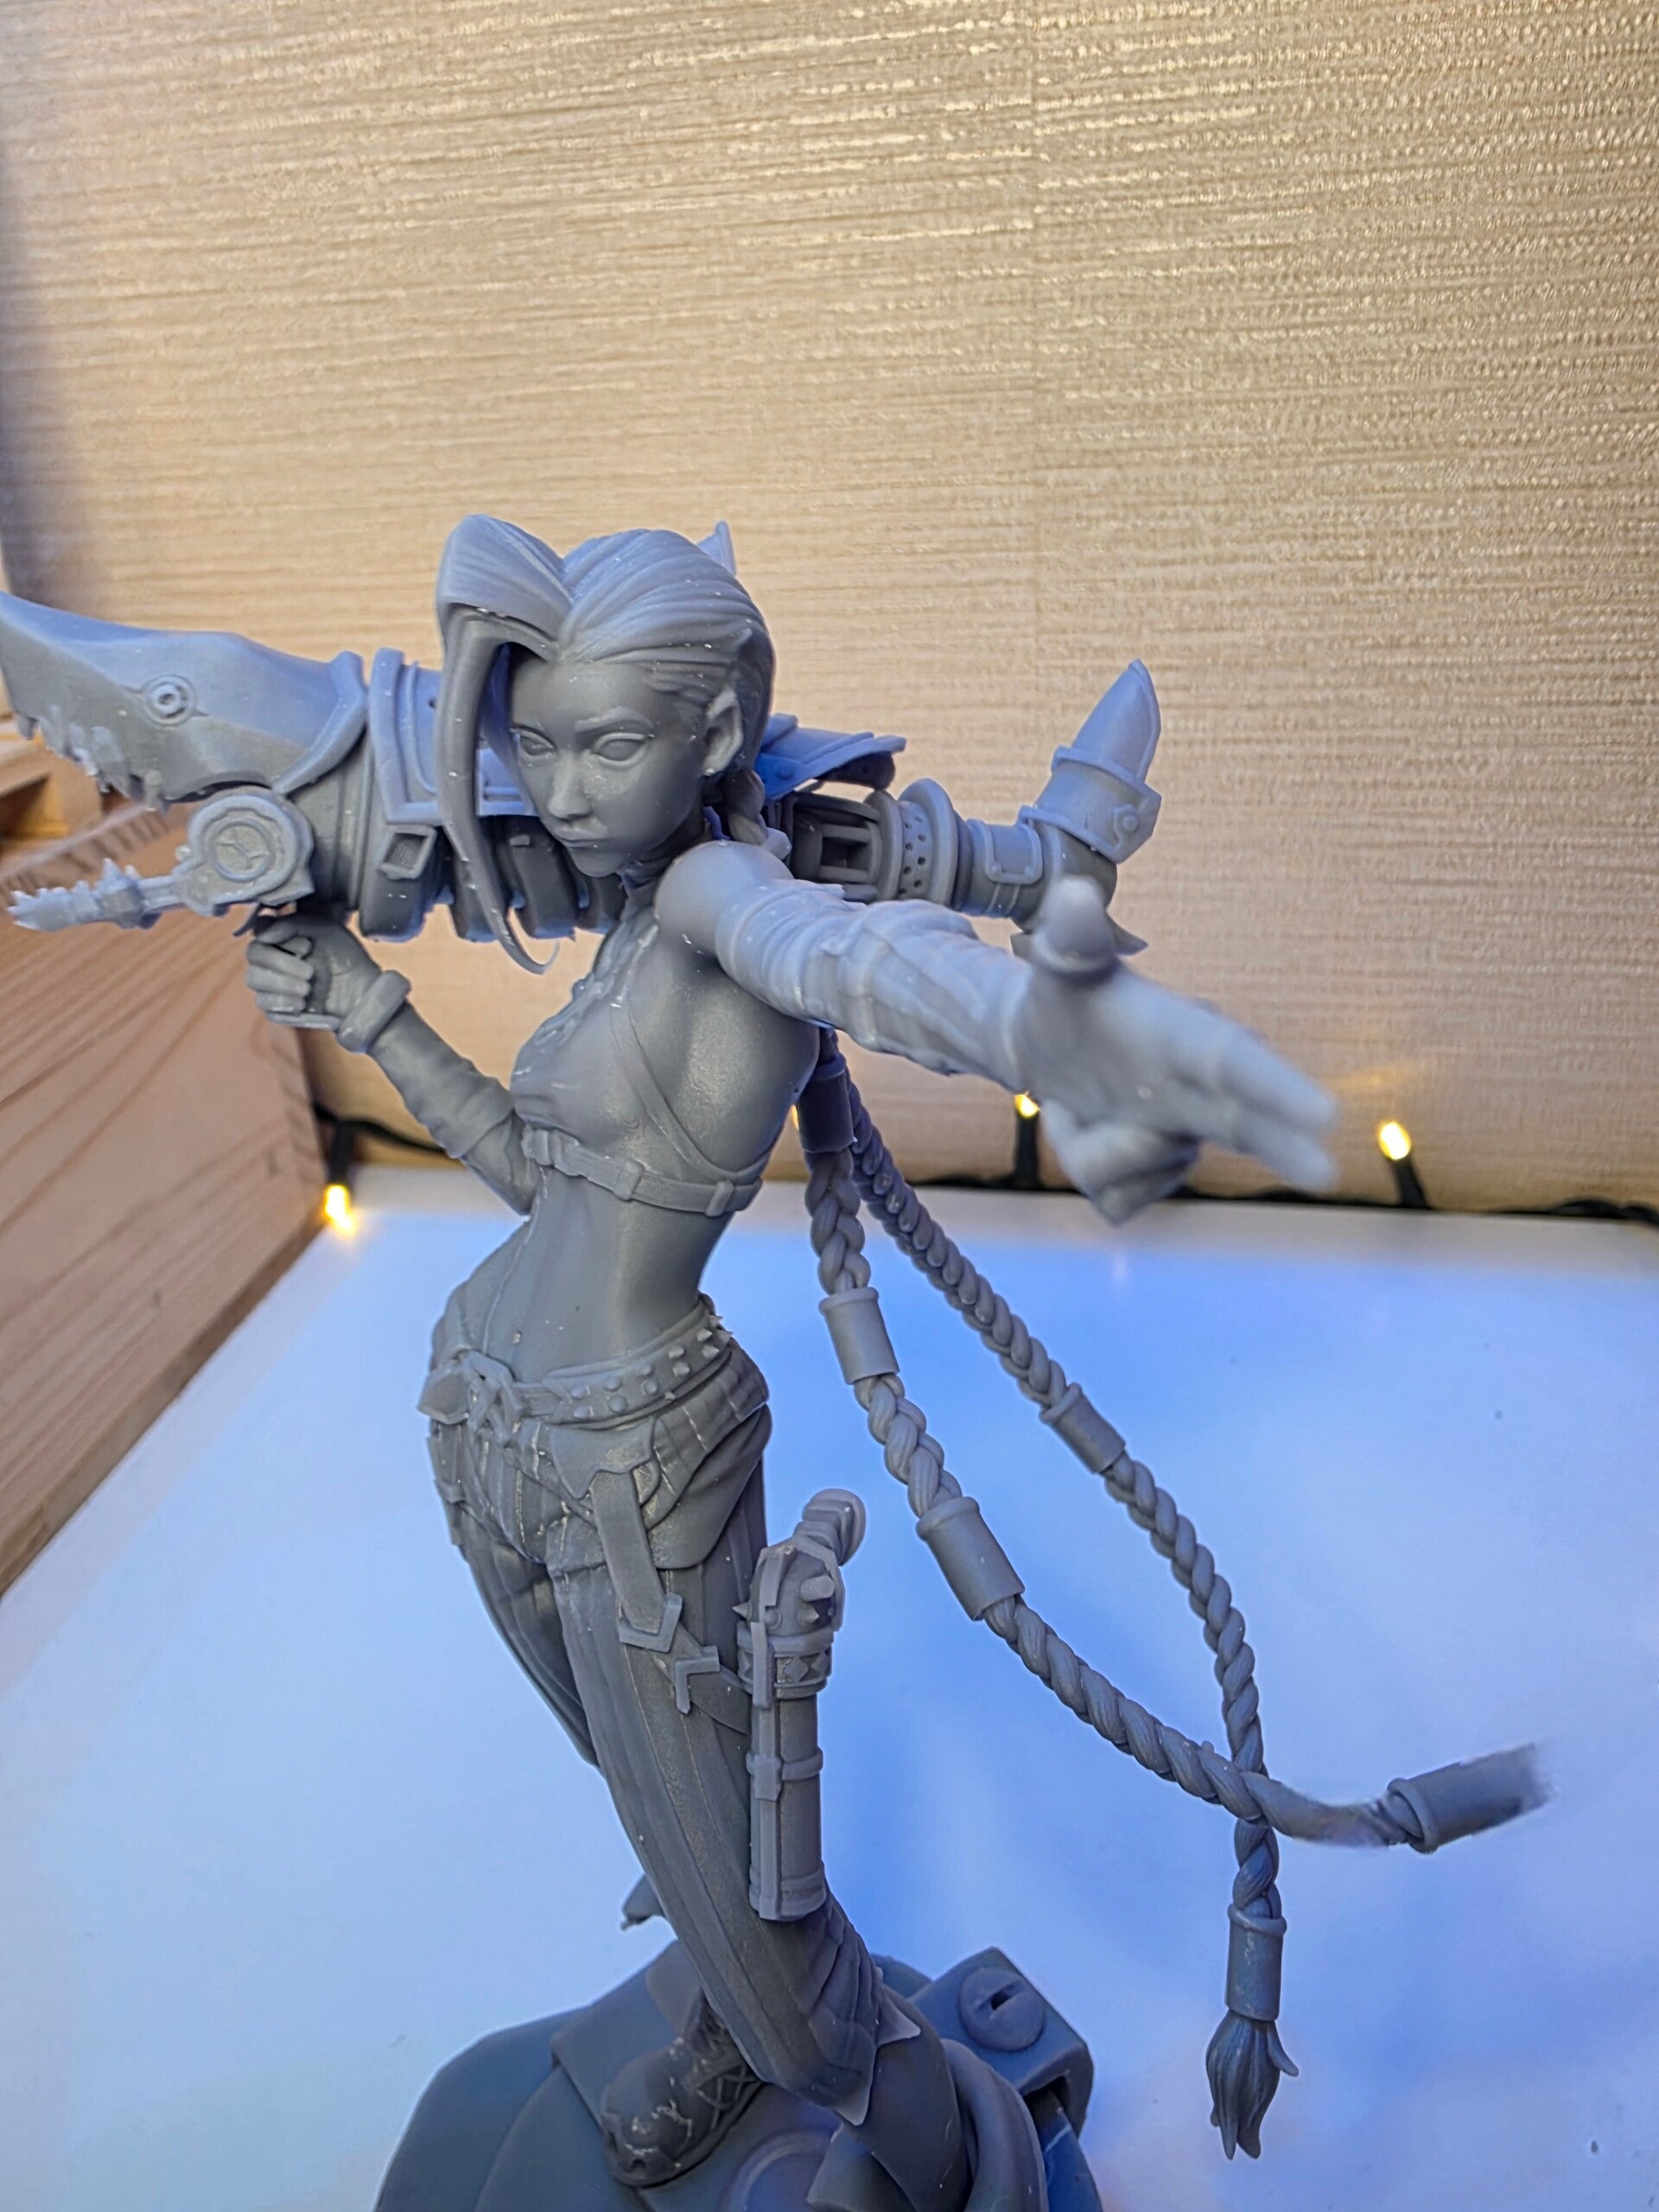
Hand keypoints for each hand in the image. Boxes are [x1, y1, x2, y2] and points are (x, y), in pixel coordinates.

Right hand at [244, 913, 382, 1031]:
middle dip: (281, 963)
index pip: (259, 931)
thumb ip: (293, 923)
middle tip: (310, 973)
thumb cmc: (345, 956)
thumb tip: (262, 932)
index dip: (279, 939)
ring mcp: (271, 984)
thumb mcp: (325, 929)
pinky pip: (265, 1006)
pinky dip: (282, 1003)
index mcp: (281, 938)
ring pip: (254, 980)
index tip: (307, 946)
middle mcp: (271, 959)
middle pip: (253, 955)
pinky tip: (302, 1003)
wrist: (362, 991)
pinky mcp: (277, 1009)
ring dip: (281, 984)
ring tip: (307, 989)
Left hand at [1013, 878, 1336, 1221]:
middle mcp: (1201, 1093)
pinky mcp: (1155, 1178)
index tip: (1325, 1113)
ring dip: (1091, 1146)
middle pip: (1249, 1127)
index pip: (1237, 1062)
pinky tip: (1087, 1131)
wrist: (1045, 1046)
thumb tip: (1072, 893)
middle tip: (1325, 1173)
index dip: (1278, 1089)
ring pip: (1137, 1174)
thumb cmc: (1068, 999)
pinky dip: (1088, 1169)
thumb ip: (1073, 937)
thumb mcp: (1063, 966)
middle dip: (1284, 1148)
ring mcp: (1181, 1139)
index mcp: (1188, 1039)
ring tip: (1074, 1103)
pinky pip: (1118, 1201)